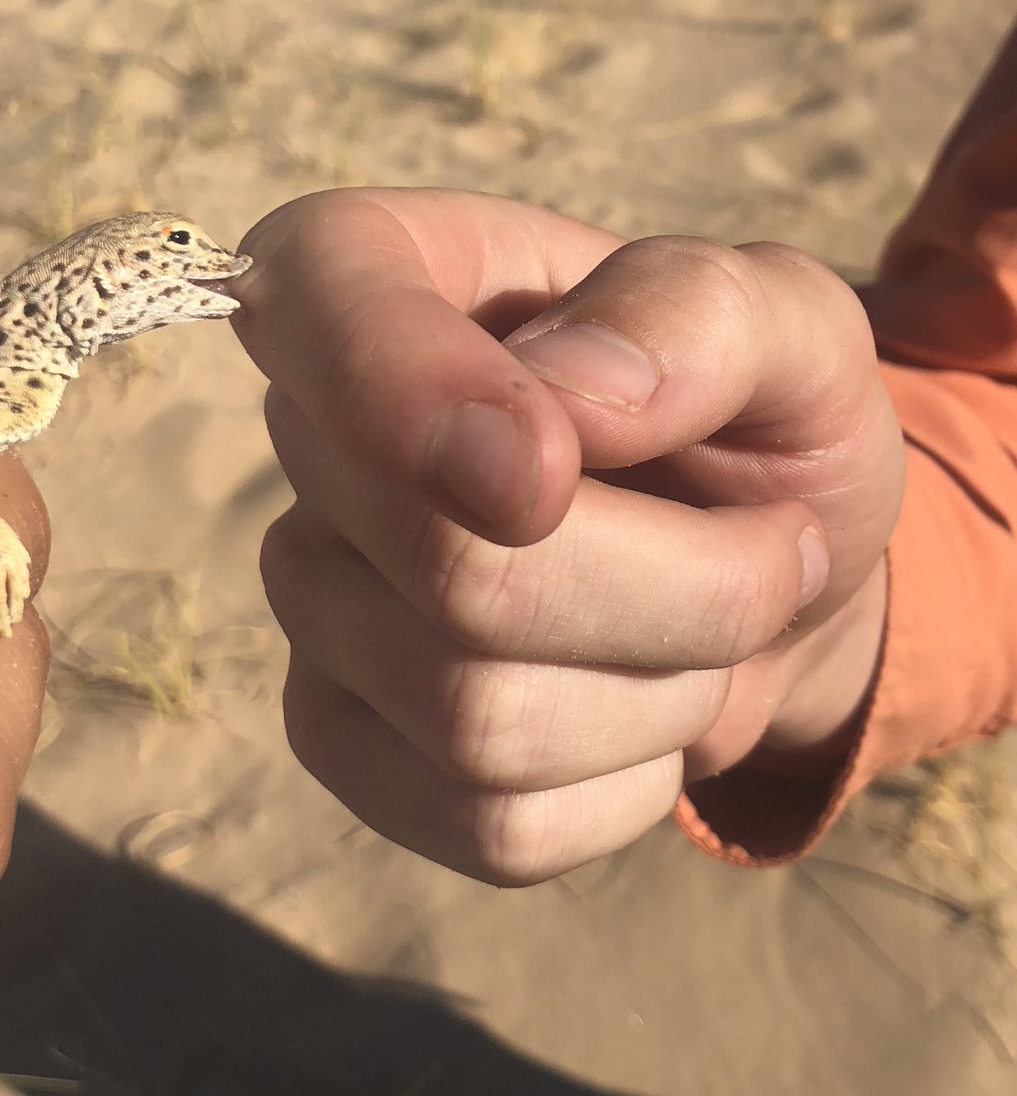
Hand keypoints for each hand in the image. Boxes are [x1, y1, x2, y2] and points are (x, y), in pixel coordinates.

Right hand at [234, 187, 903, 884]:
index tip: (552, 476)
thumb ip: (699, 315)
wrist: (751, 572)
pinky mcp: (337, 734)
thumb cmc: (748, 423)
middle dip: (685, 593)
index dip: (412, 394)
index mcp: (387, 280)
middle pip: (453, 570)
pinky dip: (623, 791)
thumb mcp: (789, 326)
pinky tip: (638, 715)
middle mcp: (317, 442)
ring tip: (699, 632)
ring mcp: (314, 601)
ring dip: (665, 693)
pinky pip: (486, 823)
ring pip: (479, 720)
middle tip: (769, 553)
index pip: (317, 298)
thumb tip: (575, 403)